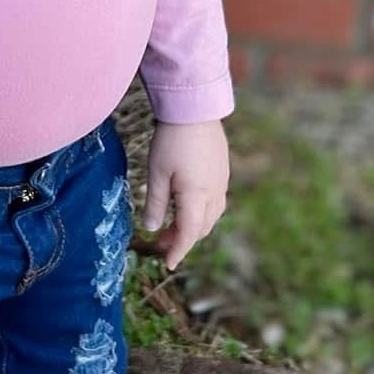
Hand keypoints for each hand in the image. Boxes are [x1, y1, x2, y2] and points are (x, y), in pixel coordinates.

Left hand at [141, 117, 228, 271]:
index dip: (178, 251)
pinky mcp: (223, 171)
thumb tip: (150, 228)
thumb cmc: (172, 140)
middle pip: (202, 228)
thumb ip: (155, 203)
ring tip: (171, 225)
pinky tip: (186, 204)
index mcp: (196, 196)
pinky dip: (201, 211)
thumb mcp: (157, 172)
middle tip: (160, 243)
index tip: (168, 264)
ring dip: (193, 226)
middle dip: (183, 240)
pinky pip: (215, 201)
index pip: (189, 234)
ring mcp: (221, 181)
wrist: (195, 109)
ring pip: (211, 216)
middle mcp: (214, 192)